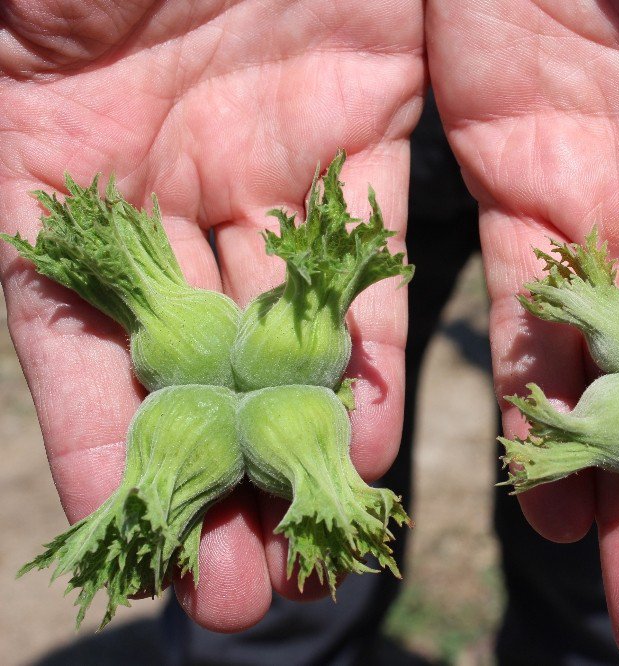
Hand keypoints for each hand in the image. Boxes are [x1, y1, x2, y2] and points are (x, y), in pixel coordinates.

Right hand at [0, 0, 422, 630]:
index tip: (132, 547)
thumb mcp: (1, 35)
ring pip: (288, 318)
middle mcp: (159, 176)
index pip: (67, 339)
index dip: (98, 446)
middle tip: (244, 593)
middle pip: (191, 352)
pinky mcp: (370, 113)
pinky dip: (374, 336)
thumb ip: (2, 153)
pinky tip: (383, 432)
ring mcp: (266, 152)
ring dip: (304, 430)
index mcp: (41, 163)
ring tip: (324, 543)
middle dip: (218, 470)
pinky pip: (373, 246)